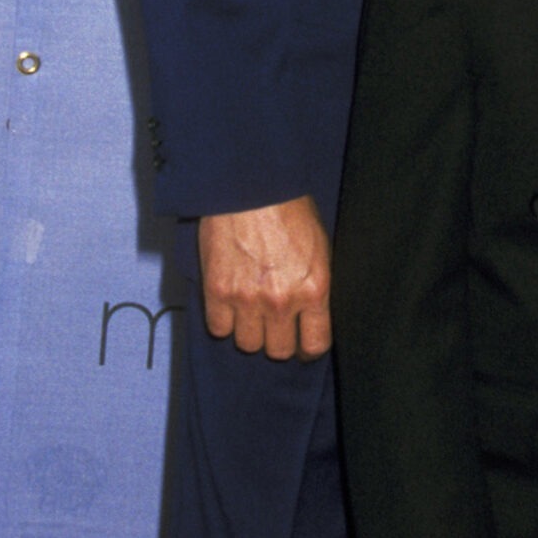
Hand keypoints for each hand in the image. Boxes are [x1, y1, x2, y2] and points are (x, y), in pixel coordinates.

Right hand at [198, 195, 330, 357]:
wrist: (251, 186)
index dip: (307, 348)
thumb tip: (313, 314)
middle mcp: (282, 301)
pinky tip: (230, 306)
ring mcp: (247, 299)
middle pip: (278, 351)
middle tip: (274, 326)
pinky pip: (219, 329)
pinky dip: (223, 322)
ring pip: (248, 344)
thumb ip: (315, 286)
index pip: (314, 344)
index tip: (302, 344)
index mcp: (314, 289)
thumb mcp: (320, 249)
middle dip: (278, 341)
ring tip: (251, 313)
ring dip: (249, 332)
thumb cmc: (287, 210)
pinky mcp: (218, 291)